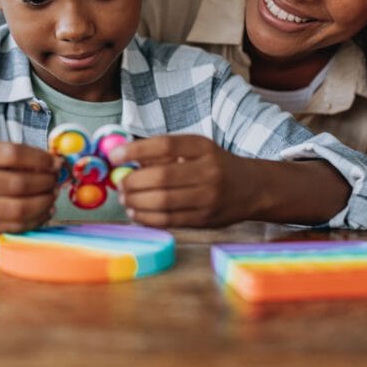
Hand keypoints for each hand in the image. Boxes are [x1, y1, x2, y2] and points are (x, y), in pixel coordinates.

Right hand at [0, 143, 60, 235]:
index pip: (15, 154)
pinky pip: (13, 227)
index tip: (56, 161)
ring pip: (20, 208)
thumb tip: (51, 163)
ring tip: (52, 195)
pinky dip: (35, 220)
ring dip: (45, 202)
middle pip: (21, 183)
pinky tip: (43, 212)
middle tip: (57, 180)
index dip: (42, 158)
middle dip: (47, 182)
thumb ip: (9, 156)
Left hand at [109, 134, 261, 227]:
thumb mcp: (196, 150)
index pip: (164, 145)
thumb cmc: (214, 165)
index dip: (135, 150)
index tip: (114, 156)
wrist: (252, 188)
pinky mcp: (205, 220)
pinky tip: (136, 213)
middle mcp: (208, 171)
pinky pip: (169, 220)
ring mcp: (208, 198)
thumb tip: (124, 159)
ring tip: (125, 199)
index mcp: (203, 147)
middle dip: (133, 182)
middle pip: (161, 177)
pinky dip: (147, 218)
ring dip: (136, 202)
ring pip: (163, 202)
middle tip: (120, 184)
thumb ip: (164, 153)